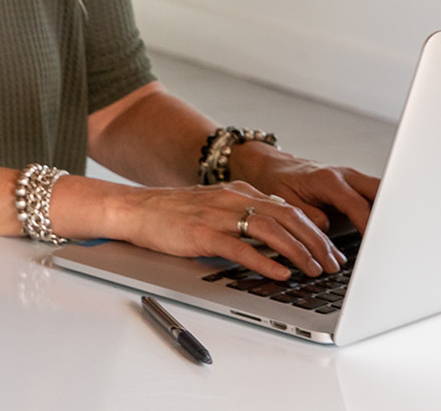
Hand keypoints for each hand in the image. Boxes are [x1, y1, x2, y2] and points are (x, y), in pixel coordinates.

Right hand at [109, 180, 344, 281]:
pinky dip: (264, 261)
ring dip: (298, 251)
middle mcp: (231, 199)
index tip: (331, 250)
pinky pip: (239, 247)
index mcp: (238, 192)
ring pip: (269, 229)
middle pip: (287, 216)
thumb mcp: (214, 206)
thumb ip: (244, 215)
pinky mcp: (200, 232)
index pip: (289, 208)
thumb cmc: (171, 212)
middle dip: (316, 242)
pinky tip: (280, 274)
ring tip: (314, 270)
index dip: (316, 231)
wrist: (132, 208)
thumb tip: (278, 234)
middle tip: (333, 264)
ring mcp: (216, 214)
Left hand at [231, 143, 380, 233]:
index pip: (357, 204)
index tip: (373, 243)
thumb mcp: (286, 202)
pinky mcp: (354, 185)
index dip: (367, 225)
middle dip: (387, 214)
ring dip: (387, 211)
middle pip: (379, 192)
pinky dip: (380, 210)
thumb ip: (308, 217)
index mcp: (327, 180)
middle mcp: (344, 176)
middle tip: (389, 239)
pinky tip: (380, 227)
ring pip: (381, 192)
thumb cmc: (276, 181)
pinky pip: (374, 195)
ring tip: (388, 236)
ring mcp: (352, 179)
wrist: (272, 166)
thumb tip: (326, 231)